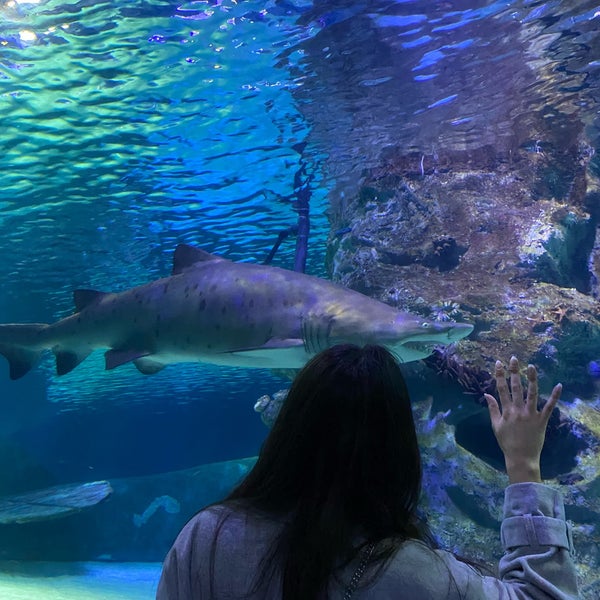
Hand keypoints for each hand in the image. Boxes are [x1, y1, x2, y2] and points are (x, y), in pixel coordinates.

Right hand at [484, 356, 560, 483]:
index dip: (499, 375)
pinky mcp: (542, 420)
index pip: (501, 389)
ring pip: (532, 393)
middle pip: (516, 387)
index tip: (499, 364)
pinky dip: (554, 396)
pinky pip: (549, 407)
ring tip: (531, 366)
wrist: (521, 457)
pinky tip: (558, 385)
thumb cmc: (507, 442)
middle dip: (514, 372)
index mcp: (506, 411)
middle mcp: (518, 410)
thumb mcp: (495, 425)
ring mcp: (531, 414)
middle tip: (514, 359)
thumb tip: (486, 394)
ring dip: (532, 379)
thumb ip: (492, 408)